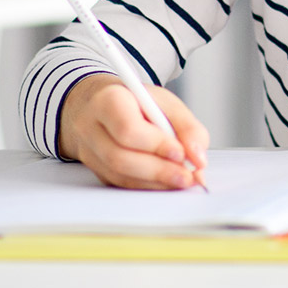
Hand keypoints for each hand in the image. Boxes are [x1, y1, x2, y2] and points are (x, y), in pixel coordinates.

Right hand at [58, 74, 211, 189]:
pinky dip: (147, 186)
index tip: (180, 153)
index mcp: (107, 101)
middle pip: (120, 157)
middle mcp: (90, 128)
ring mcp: (89, 151)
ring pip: (119, 175)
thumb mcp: (164, 102)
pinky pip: (121, 183)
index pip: (127, 129)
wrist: (100, 105)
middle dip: (159, 170)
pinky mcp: (96, 169)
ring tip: (182, 179)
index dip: (156, 145)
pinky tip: (166, 182)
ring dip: (155, 182)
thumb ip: (187, 127)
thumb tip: (198, 158)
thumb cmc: (134, 101)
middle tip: (187, 176)